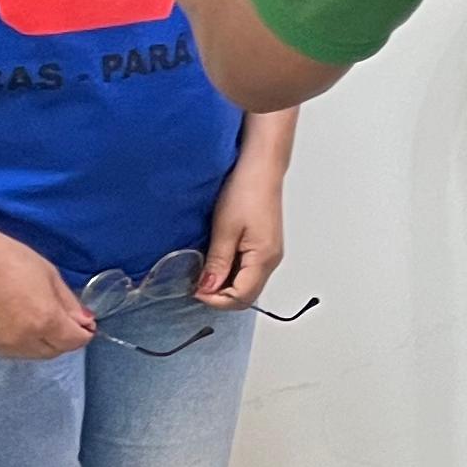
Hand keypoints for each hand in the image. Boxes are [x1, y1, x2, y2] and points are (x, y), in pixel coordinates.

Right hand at [0, 230, 95, 358]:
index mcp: (44, 320)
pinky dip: (25, 343)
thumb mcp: (49, 275)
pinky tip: (22, 325)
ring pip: (34, 354)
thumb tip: (85, 321)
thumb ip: (69, 303)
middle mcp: (24, 339)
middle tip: (67, 321)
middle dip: (65, 339)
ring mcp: (3, 344)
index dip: (84, 333)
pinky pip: (14, 351)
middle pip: (55, 352)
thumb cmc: (10, 258)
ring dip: (45, 344)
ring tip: (44, 322)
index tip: (86, 323)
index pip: (74, 341)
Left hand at [198, 153, 286, 308]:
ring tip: (205, 270)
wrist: (261, 167)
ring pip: (247, 284)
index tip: (194, 290)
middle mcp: (272, 260)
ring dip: (225, 284)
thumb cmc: (246, 190)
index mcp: (264, 259)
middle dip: (220, 296)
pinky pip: (249, 270)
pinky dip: (232, 272)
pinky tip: (218, 259)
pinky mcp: (265, 245)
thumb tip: (208, 288)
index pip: (241, 298)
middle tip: (197, 283)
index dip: (215, 299)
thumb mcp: (225, 229)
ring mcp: (270, 253)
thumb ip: (217, 263)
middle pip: (246, 295)